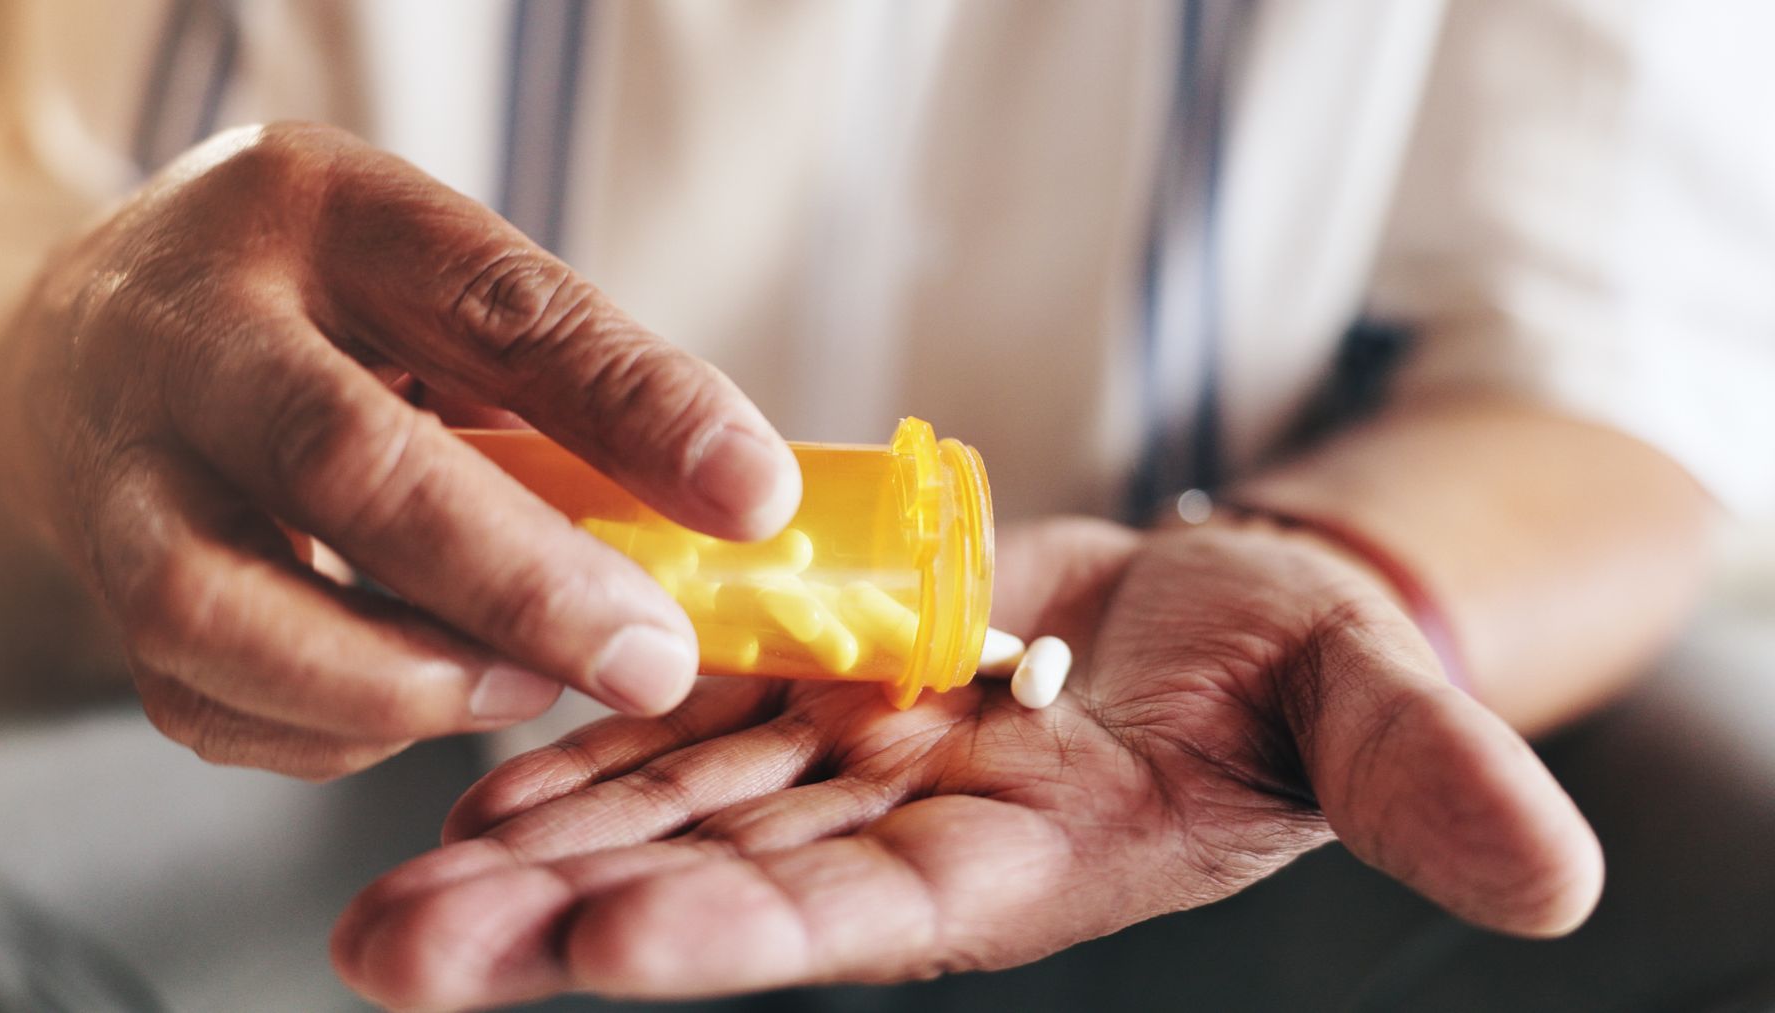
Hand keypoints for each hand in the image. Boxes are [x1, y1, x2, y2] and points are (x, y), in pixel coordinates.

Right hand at [0, 123, 799, 777]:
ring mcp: (116, 464)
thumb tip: (725, 516)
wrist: (103, 328)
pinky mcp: (96, 585)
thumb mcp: (438, 279)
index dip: (633, 407)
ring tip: (523, 686)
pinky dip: (333, 730)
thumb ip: (561, 380)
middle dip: (519, 584)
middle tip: (650, 660)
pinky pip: (204, 699)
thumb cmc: (323, 305)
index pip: (493, 304)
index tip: (754, 498)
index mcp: (322, 213)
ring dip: (399, 681)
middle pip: (342, 463)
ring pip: (217, 608)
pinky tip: (419, 698)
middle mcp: (192, 329)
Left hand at [332, 517, 1602, 1008]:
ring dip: (528, 854)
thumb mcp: (1364, 707)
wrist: (1209, 610)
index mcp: (1022, 862)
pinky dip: (575, 752)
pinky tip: (463, 787)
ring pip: (665, 812)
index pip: (874, 914)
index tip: (611, 953)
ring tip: (386, 911)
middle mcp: (900, 840)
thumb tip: (1552, 878)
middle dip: (565, 921)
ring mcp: (839, 770)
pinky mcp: (801, 694)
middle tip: (406, 957)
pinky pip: (675, 723)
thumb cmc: (1291, 667)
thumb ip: (1420, 782)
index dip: (748, 930)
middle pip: (720, 882)